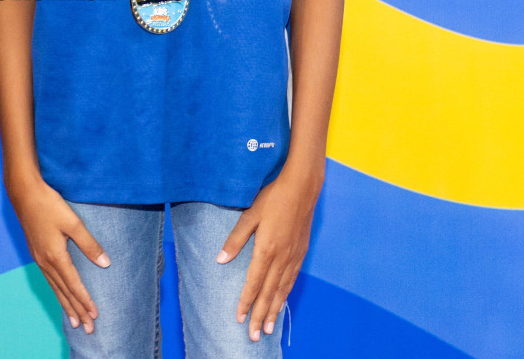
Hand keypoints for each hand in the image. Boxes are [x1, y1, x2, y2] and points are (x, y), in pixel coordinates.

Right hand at [7, 175, 109, 332]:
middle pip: (63, 292)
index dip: (85, 301)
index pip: (74, 285)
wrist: (24, 193)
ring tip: (74, 321)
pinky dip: (56, 292)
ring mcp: (38, 258)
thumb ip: (89, 244)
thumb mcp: (72, 222)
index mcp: (55, 256)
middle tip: (88, 329)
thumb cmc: (49, 205)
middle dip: (76, 311)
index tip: (95, 315)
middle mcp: (45, 262)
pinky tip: (60, 295)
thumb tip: (105, 263)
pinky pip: (48, 280)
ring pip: (55, 288)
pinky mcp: (36, 253)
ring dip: (66, 305)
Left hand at [218, 167, 321, 341]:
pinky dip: (285, 295)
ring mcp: (293, 256)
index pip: (254, 282)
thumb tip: (220, 259)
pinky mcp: (301, 252)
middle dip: (259, 315)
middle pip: (269, 293)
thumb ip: (236, 239)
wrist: (302, 188)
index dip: (246, 301)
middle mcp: (281, 258)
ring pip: (282, 290)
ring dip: (274, 310)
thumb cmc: (273, 198)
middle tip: (253, 336)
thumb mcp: (249, 215)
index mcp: (266, 249)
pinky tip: (281, 302)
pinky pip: (292, 280)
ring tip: (267, 328)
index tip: (239, 318)